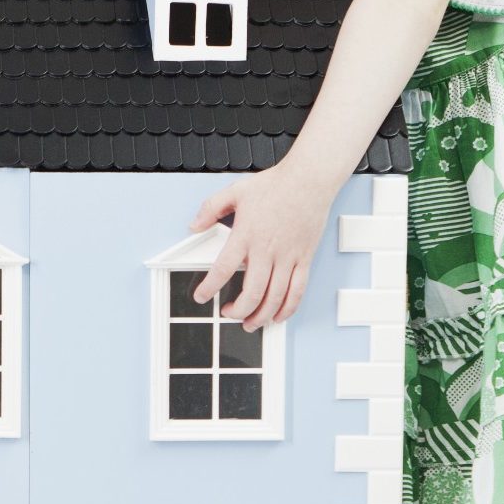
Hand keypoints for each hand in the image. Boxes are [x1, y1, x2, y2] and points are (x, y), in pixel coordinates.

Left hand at [187, 156, 336, 330]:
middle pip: (252, 293)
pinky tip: (278, 316)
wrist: (309, 180)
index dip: (209, 287)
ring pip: (275, 298)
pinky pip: (297, 291)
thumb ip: (211, 208)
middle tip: (228, 314)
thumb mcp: (235, 191)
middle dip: (237, 311)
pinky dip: (287, 309)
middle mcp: (267, 250)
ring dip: (261, 316)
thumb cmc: (275, 185)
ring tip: (250, 323)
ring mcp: (288, 257)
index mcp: (246, 235)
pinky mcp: (304, 259)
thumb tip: (194, 225)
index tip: (201, 297)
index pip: (223, 269)